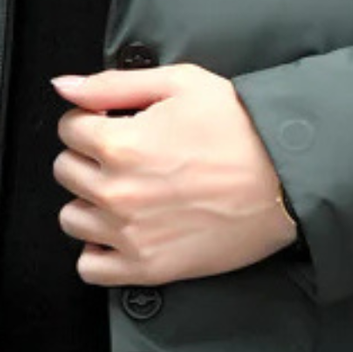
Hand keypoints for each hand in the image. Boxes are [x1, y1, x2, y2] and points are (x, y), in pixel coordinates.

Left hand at [50, 61, 297, 287]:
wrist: (288, 178)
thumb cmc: (243, 129)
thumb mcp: (181, 84)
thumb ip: (113, 85)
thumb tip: (64, 87)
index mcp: (120, 144)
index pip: (70, 128)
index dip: (92, 120)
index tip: (114, 123)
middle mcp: (117, 192)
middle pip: (66, 171)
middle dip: (89, 157)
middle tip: (125, 155)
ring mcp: (130, 234)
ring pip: (72, 218)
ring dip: (89, 203)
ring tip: (124, 192)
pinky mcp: (149, 267)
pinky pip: (91, 267)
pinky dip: (98, 251)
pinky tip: (121, 232)